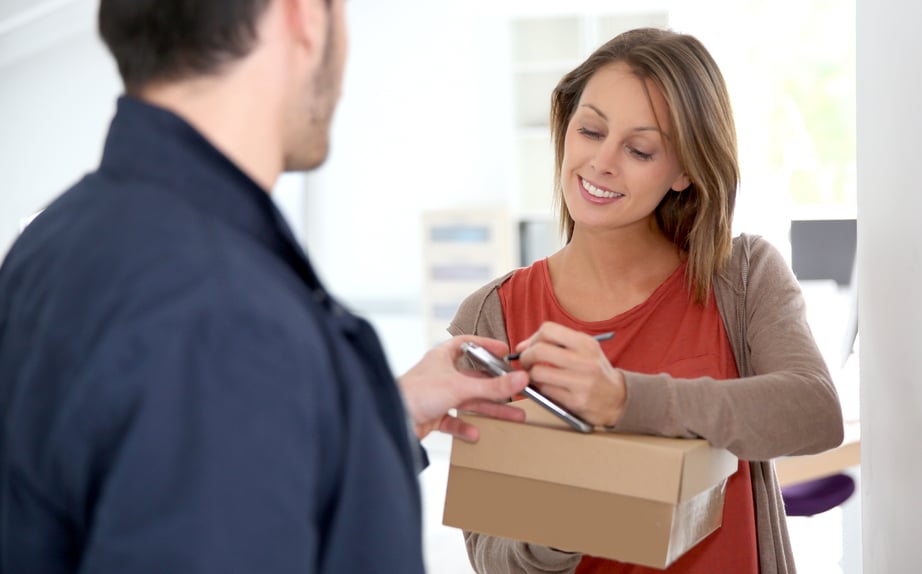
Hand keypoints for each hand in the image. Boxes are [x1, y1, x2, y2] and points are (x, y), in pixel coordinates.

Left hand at [398, 335, 528, 441]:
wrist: (392, 419)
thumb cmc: (415, 393)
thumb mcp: (460, 387)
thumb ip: (492, 386)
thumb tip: (519, 379)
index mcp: (442, 357)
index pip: (467, 344)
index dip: (485, 346)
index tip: (503, 351)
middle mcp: (440, 375)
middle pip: (474, 378)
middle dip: (497, 388)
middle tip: (517, 392)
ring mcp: (436, 396)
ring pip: (469, 401)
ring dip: (489, 410)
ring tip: (513, 417)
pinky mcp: (432, 416)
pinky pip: (454, 421)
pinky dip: (465, 427)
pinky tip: (475, 433)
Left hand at [513, 322, 625, 426]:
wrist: (618, 399)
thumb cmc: (594, 372)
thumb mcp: (583, 351)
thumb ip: (555, 344)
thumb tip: (521, 347)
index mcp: (586, 343)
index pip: (549, 330)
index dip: (533, 339)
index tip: (529, 348)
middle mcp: (586, 361)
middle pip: (539, 350)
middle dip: (525, 357)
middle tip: (526, 364)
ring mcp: (582, 382)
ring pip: (538, 373)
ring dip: (530, 376)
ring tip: (535, 377)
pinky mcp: (576, 401)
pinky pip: (545, 391)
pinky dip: (539, 390)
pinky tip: (544, 389)